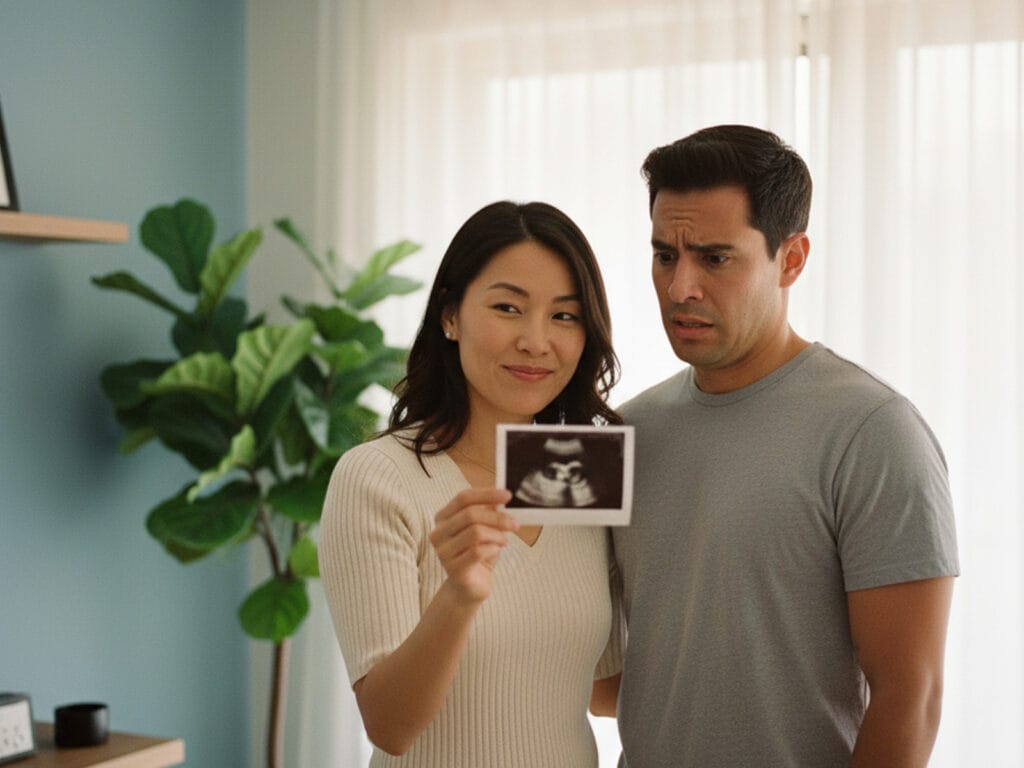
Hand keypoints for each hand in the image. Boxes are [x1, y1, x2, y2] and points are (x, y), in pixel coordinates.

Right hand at [430, 487, 515, 604]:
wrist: (469, 588)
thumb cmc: (477, 555)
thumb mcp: (484, 529)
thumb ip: (489, 513)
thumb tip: (501, 498)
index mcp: (443, 518)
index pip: (463, 498)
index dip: (486, 494)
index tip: (507, 495)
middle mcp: (438, 533)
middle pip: (470, 514)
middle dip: (497, 517)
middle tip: (514, 524)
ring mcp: (443, 551)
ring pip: (475, 532)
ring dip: (497, 535)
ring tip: (504, 541)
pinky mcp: (452, 568)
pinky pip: (478, 551)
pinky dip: (493, 549)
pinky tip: (496, 551)